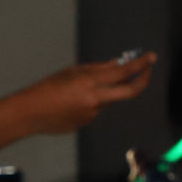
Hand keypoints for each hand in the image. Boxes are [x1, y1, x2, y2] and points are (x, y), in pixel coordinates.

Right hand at [18, 54, 155, 135]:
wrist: (30, 113)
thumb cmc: (47, 87)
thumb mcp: (72, 72)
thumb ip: (98, 69)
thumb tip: (118, 65)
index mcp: (90, 83)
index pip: (123, 72)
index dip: (140, 64)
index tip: (151, 57)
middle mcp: (96, 100)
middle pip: (130, 92)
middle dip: (143, 79)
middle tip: (147, 70)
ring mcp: (93, 114)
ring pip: (109, 100)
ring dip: (104, 91)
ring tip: (76, 90)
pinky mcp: (88, 123)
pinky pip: (96, 109)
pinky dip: (90, 102)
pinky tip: (69, 103)